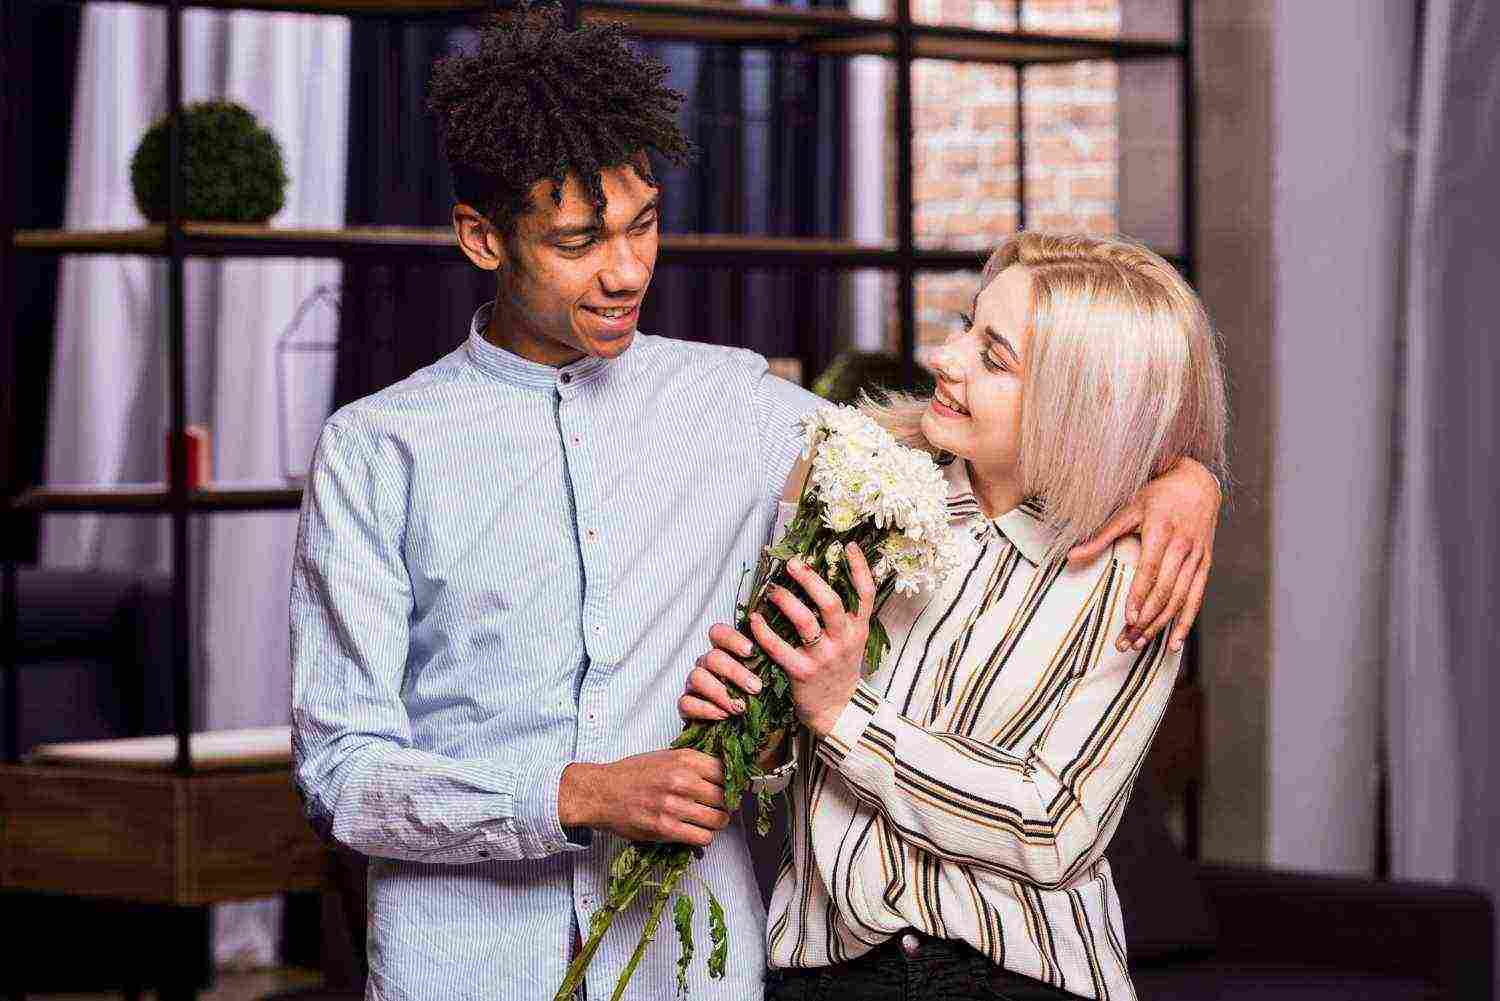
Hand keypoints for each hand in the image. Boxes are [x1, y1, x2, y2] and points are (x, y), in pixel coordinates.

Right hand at [558, 749, 728, 847]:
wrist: (601, 792)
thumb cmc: (632, 774)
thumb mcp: (665, 756)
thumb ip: (693, 763)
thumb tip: (723, 774)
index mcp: (685, 759)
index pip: (726, 772)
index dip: (731, 783)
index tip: (729, 789)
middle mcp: (682, 780)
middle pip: (725, 797)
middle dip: (725, 804)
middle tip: (718, 807)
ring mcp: (674, 805)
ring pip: (718, 819)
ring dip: (716, 823)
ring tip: (708, 821)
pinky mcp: (665, 828)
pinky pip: (702, 837)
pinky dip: (703, 837)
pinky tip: (695, 831)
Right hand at [681, 623, 786, 768]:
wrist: (757, 740)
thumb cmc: (765, 706)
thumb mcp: (772, 682)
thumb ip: (770, 662)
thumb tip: (777, 647)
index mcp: (727, 654)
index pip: (719, 634)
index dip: (732, 639)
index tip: (750, 651)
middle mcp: (709, 666)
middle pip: (711, 657)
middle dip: (734, 672)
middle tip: (755, 687)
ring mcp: (696, 686)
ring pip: (697, 677)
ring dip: (720, 691)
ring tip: (740, 707)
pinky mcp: (688, 707)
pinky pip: (686, 702)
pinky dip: (705, 709)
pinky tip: (723, 715)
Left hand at [749, 544, 875, 737]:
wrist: (837, 710)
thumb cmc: (838, 667)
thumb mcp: (851, 639)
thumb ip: (844, 613)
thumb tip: (831, 574)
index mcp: (858, 629)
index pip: (866, 594)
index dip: (859, 568)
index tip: (847, 545)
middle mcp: (844, 641)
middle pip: (831, 603)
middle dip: (811, 580)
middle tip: (793, 564)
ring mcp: (823, 657)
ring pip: (805, 623)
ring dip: (786, 602)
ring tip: (773, 590)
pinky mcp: (802, 673)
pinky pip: (780, 648)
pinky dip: (764, 632)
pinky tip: (754, 619)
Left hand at [1067, 457, 1220, 652]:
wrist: (1198, 482)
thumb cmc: (1156, 495)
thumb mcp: (1128, 509)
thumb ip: (1101, 536)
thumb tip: (1070, 557)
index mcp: (1162, 530)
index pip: (1151, 570)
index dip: (1139, 595)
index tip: (1127, 618)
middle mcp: (1183, 545)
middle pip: (1165, 590)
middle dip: (1146, 619)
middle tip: (1126, 642)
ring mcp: (1197, 556)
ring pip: (1180, 598)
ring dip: (1161, 625)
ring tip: (1141, 644)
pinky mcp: (1206, 563)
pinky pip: (1197, 597)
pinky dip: (1186, 621)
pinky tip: (1173, 642)